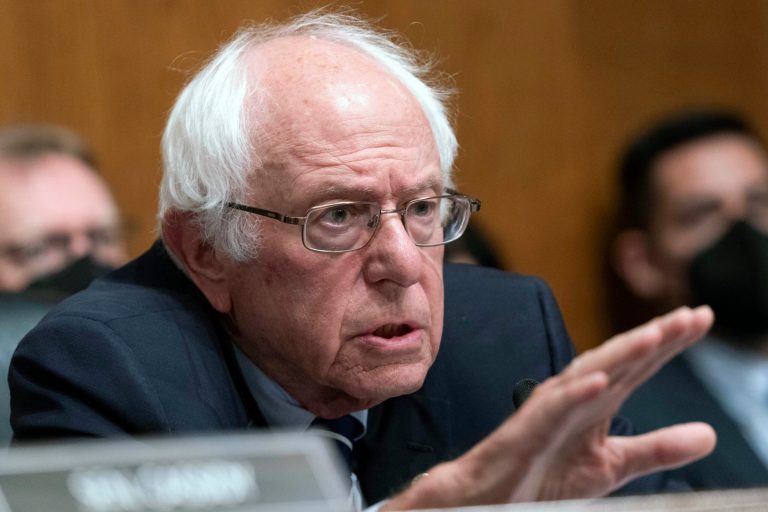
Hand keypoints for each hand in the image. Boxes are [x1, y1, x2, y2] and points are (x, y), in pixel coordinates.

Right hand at [383, 306, 715, 509]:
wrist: (490, 496)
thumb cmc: (543, 474)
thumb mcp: (612, 463)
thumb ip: (657, 447)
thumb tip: (709, 435)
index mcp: (596, 401)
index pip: (639, 365)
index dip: (670, 341)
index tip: (703, 317)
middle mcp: (575, 396)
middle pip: (620, 360)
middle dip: (656, 336)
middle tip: (693, 315)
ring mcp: (550, 410)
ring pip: (588, 375)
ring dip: (620, 354)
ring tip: (655, 336)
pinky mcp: (527, 431)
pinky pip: (552, 410)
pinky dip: (575, 394)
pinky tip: (599, 382)